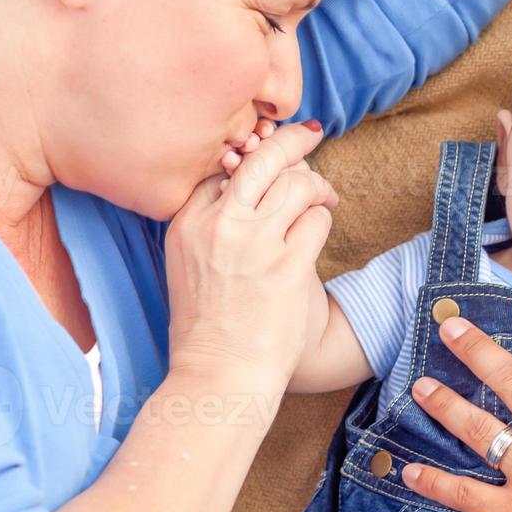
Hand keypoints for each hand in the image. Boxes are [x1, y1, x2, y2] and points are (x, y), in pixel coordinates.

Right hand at [165, 120, 338, 387]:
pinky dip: (324, 218)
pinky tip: (318, 230)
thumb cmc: (210, 324)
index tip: (273, 157)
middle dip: (291, 141)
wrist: (219, 376)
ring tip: (323, 199)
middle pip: (262, 158)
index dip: (254, 156)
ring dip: (317, 186)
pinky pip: (317, 218)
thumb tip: (252, 174)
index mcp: (186, 224)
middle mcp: (217, 226)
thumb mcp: (191, 264)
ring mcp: (253, 245)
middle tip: (311, 135)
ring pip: (297, 183)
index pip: (225, 166)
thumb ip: (214, 221)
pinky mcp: (288, 266)